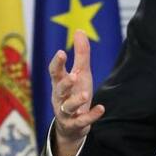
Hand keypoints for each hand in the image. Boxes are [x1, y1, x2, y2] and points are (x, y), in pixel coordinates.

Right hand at [49, 30, 104, 155]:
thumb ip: (80, 53)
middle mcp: (60, 97)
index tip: (62, 52)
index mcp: (59, 83)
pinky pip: (82, 121)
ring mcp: (66, 113)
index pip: (55, 72)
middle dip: (65, 83)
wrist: (72, 126)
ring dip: (76, 100)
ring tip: (85, 94)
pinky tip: (101, 108)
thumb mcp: (81, 73)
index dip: (57, 63)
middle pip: (59, 89)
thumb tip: (79, 30)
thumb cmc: (75, 93)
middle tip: (74, 76)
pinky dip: (91, 116)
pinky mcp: (75, 124)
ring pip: (67, 107)